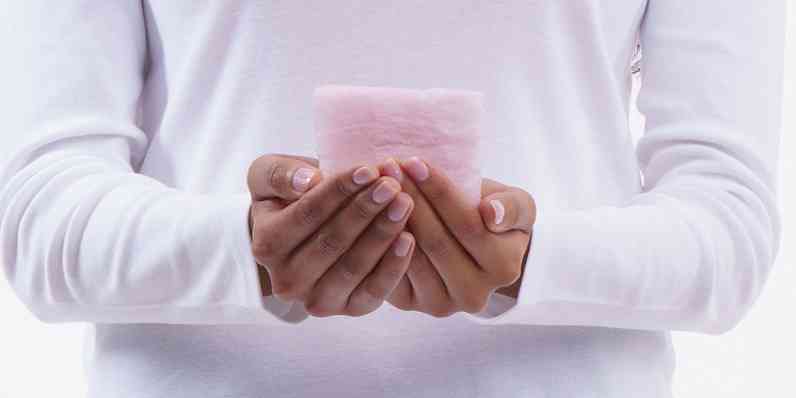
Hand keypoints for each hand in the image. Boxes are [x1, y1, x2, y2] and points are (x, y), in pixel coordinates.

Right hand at [247, 154, 415, 316]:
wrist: (301, 235)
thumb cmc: (289, 196)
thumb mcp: (270, 176)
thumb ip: (281, 173)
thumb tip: (307, 182)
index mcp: (266, 245)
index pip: (307, 214)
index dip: (339, 191)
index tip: (367, 169)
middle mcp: (287, 279)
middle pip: (332, 241)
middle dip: (365, 210)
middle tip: (393, 185)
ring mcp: (317, 300)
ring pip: (354, 266)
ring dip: (383, 233)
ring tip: (405, 203)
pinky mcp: (348, 309)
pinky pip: (373, 291)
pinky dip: (393, 266)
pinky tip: (409, 239)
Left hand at [386, 157, 534, 316]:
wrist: (475, 251)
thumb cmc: (495, 217)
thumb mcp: (517, 205)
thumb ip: (511, 206)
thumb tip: (491, 213)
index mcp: (503, 268)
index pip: (466, 224)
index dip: (439, 192)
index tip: (415, 161)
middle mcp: (473, 294)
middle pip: (434, 240)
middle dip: (409, 198)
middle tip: (388, 166)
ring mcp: (440, 304)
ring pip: (409, 255)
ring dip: (388, 216)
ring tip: (376, 183)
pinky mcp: (411, 304)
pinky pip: (390, 268)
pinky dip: (379, 238)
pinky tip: (370, 210)